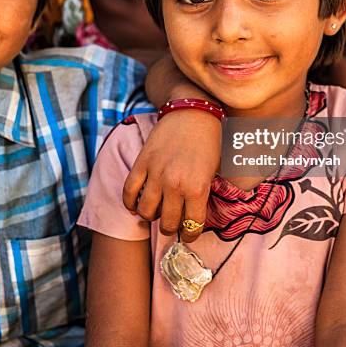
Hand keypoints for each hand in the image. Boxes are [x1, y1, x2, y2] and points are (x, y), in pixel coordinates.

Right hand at [122, 109, 221, 242]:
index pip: (191, 227)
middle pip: (167, 223)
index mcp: (197, 188)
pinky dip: (130, 203)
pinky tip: (136, 204)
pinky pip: (129, 192)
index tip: (189, 233)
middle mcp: (175, 184)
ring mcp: (156, 174)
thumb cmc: (209, 141)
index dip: (190, 234)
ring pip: (146, 212)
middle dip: (172, 227)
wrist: (192, 111)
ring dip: (151, 216)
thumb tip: (195, 216)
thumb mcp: (216, 171)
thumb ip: (205, 194)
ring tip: (157, 211)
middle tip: (174, 222)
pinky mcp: (141, 163)